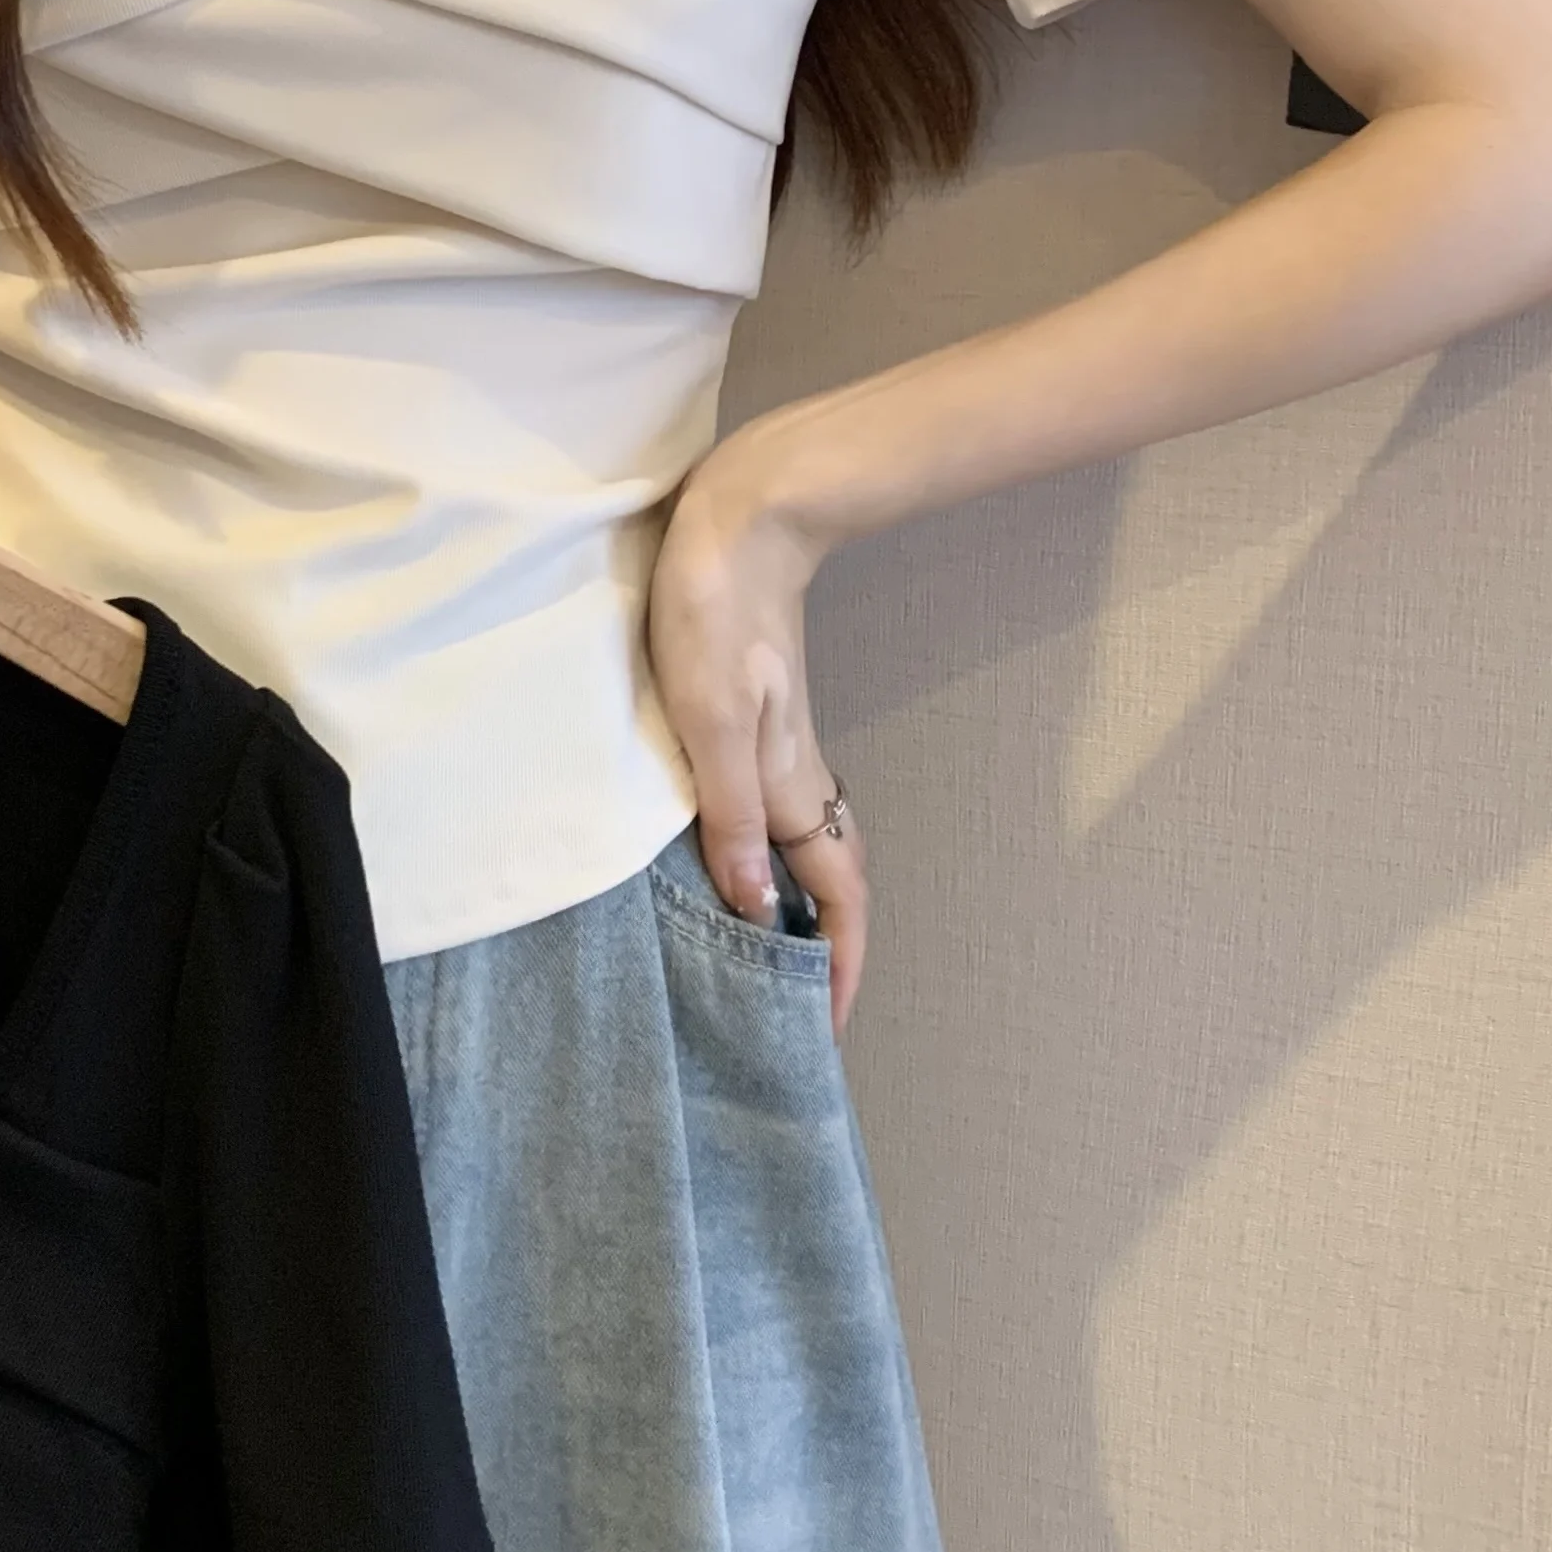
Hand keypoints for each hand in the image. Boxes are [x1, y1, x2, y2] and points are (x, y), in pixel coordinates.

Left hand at [646, 431, 866, 1032]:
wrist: (742, 519)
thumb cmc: (718, 613)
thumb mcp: (711, 720)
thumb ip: (732, 814)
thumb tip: (761, 908)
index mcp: (790, 785)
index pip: (837, 895)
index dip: (840, 965)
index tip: (829, 1032)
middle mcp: (793, 775)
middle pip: (829, 880)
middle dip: (825, 950)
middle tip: (794, 1014)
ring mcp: (775, 745)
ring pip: (802, 845)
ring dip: (798, 904)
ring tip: (765, 958)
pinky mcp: (751, 717)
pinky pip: (770, 810)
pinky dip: (765, 854)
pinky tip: (729, 860)